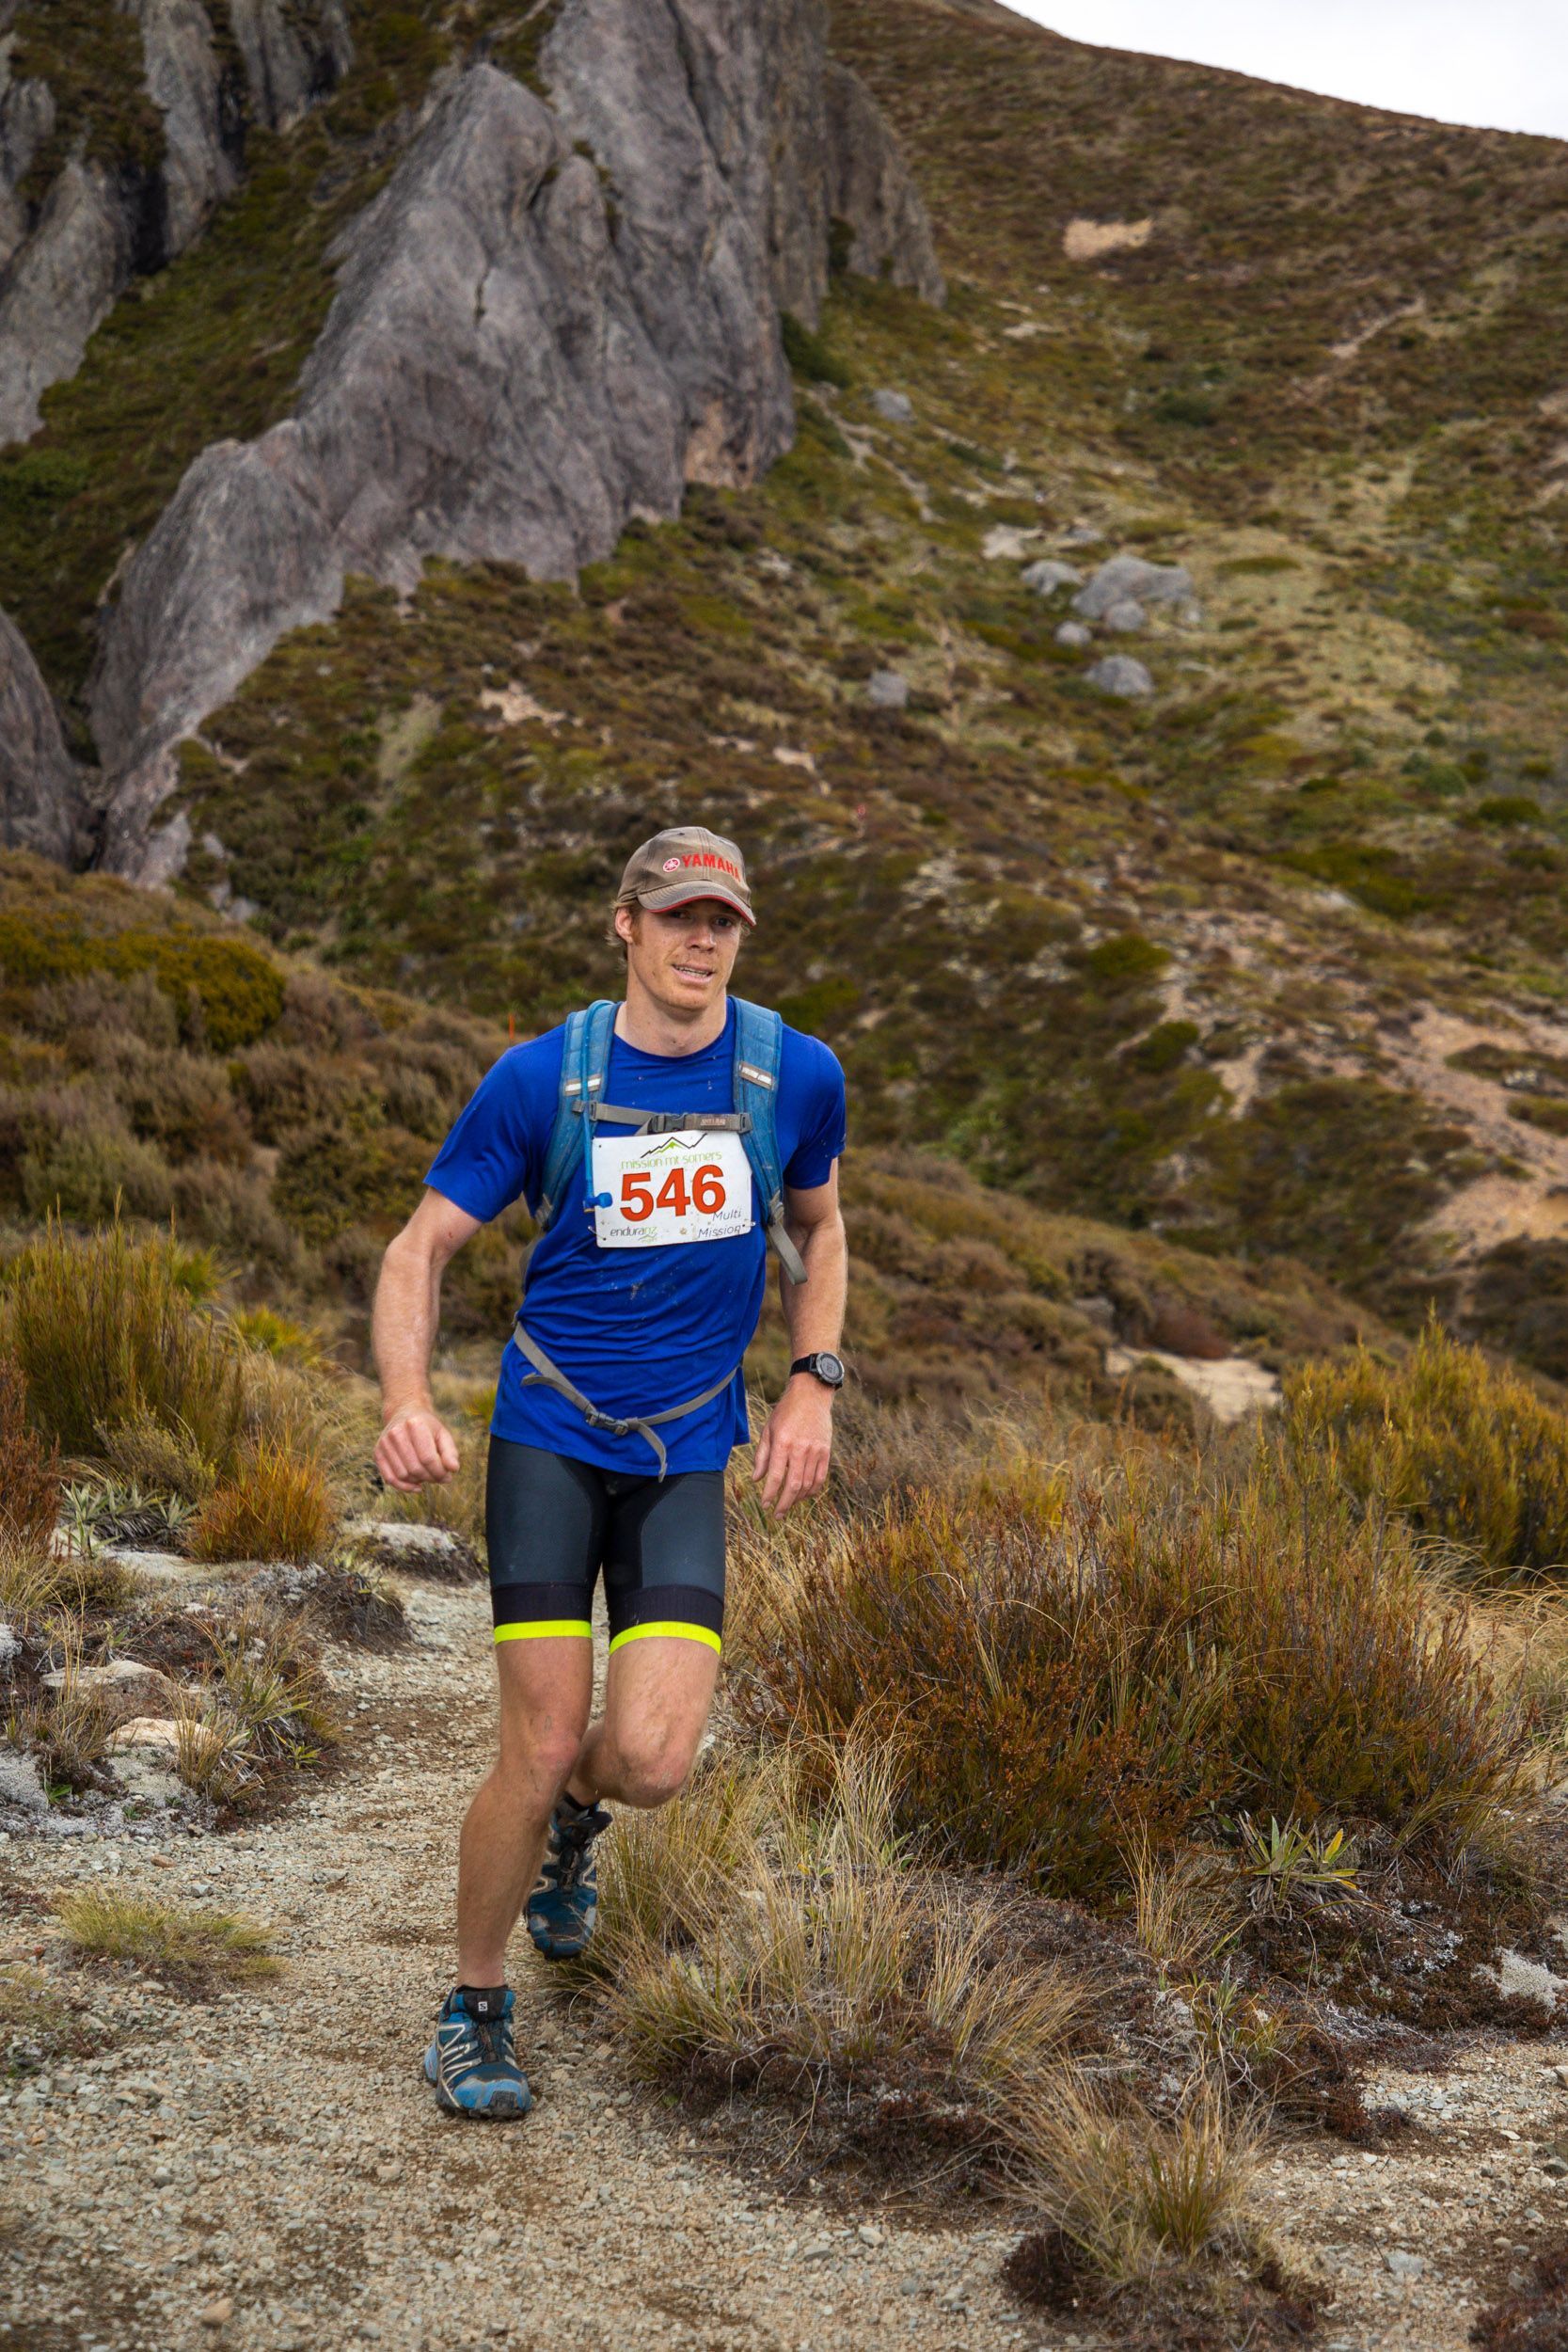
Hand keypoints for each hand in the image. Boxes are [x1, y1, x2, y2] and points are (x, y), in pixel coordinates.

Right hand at [375, 1402, 459, 1491]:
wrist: (404, 1412)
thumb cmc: (428, 1428)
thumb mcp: (442, 1435)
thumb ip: (450, 1452)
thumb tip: (453, 1469)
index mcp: (415, 1425)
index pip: (428, 1458)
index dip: (440, 1472)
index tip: (447, 1476)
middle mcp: (396, 1433)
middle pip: (415, 1468)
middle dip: (430, 1478)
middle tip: (439, 1478)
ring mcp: (384, 1443)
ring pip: (403, 1475)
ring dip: (418, 1481)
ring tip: (428, 1476)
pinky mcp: (377, 1452)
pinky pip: (389, 1478)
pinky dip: (404, 1487)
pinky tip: (417, 1486)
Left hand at [753, 1375, 833, 1517]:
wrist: (811, 1395)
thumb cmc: (785, 1412)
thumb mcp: (768, 1430)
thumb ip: (762, 1456)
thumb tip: (756, 1479)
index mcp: (782, 1443)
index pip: (775, 1476)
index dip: (770, 1494)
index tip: (765, 1505)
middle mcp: (800, 1448)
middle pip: (793, 1485)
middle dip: (784, 1503)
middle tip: (777, 1515)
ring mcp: (815, 1451)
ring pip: (808, 1484)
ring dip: (798, 1499)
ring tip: (789, 1504)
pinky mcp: (826, 1451)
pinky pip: (821, 1477)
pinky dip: (813, 1490)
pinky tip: (804, 1495)